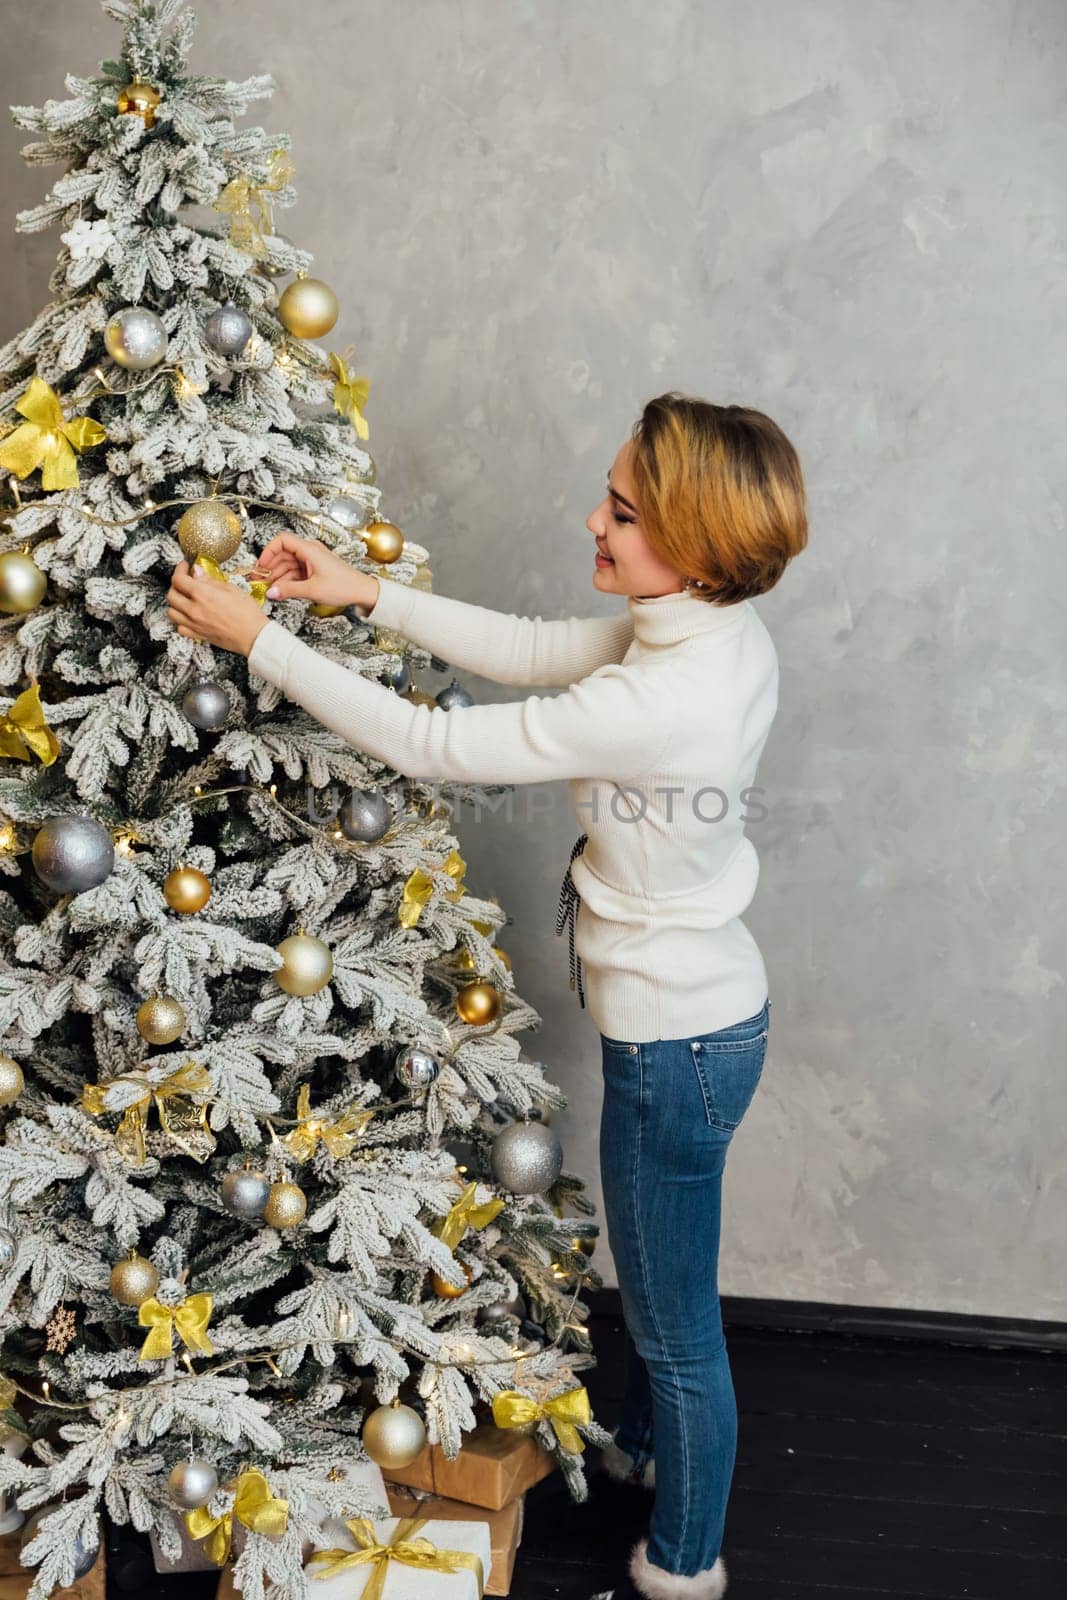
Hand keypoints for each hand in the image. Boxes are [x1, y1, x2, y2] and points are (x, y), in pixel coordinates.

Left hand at [166, 560, 269, 655]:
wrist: (254, 636)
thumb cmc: (248, 613)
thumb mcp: (231, 589)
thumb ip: (210, 580)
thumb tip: (197, 572)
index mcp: (202, 594)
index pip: (178, 579)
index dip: (180, 569)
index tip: (185, 566)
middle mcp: (194, 609)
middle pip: (171, 595)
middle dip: (176, 585)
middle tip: (185, 581)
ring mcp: (194, 624)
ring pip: (171, 612)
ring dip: (176, 603)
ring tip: (185, 599)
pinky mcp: (198, 635)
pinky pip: (180, 628)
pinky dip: (181, 621)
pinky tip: (189, 616)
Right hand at [252, 530, 377, 610]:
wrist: (362, 591)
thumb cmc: (343, 586)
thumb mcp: (312, 590)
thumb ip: (289, 590)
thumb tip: (270, 592)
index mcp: (309, 549)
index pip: (282, 540)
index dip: (269, 551)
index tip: (261, 566)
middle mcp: (309, 551)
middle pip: (283, 554)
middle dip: (270, 567)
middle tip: (259, 581)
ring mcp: (312, 560)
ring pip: (288, 564)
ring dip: (277, 575)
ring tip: (267, 588)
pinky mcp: (314, 570)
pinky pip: (296, 572)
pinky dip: (287, 580)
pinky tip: (280, 590)